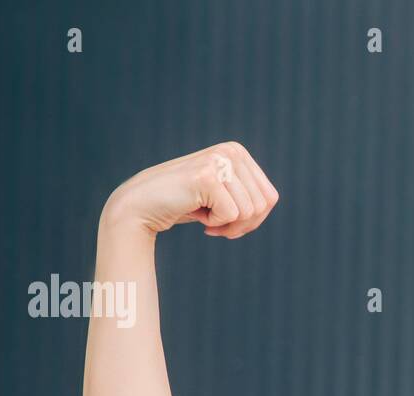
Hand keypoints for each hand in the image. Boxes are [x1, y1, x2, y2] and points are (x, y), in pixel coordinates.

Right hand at [100, 141, 278, 238]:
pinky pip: (231, 214)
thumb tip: (270, 202)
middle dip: (243, 225)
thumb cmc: (184, 204)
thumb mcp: (222, 195)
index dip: (254, 220)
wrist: (142, 205)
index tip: (230, 222)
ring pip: (250, 212)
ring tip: (205, 218)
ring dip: (228, 226)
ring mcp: (219, 161)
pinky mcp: (207, 176)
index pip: (270, 197)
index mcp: (238, 152)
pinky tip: (197, 214)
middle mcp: (231, 151)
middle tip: (218, 226)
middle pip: (263, 205)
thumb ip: (247, 195)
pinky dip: (214, 223)